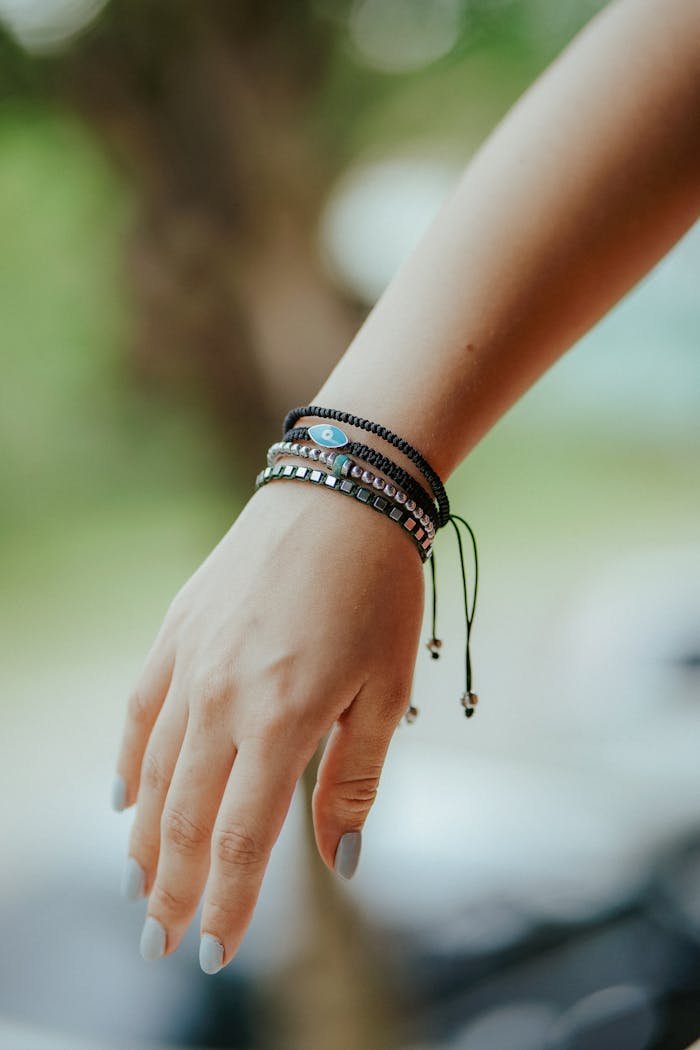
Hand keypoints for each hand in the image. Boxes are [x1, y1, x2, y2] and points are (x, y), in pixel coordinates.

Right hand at [112, 476, 424, 971]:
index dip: (227, 903)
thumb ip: (355, 781)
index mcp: (283, 721)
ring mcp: (192, 663)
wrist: (340, 495)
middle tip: (161, 940)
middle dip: (173, 888)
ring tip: (139, 887)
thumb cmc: (379, 593)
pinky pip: (141, 711)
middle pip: (186, 818)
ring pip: (153, 773)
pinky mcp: (177, 632)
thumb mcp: (386, 690)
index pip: (242, 839)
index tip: (214, 952)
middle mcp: (223, 699)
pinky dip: (128, 761)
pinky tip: (122, 797)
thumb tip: (344, 863)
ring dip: (144, 838)